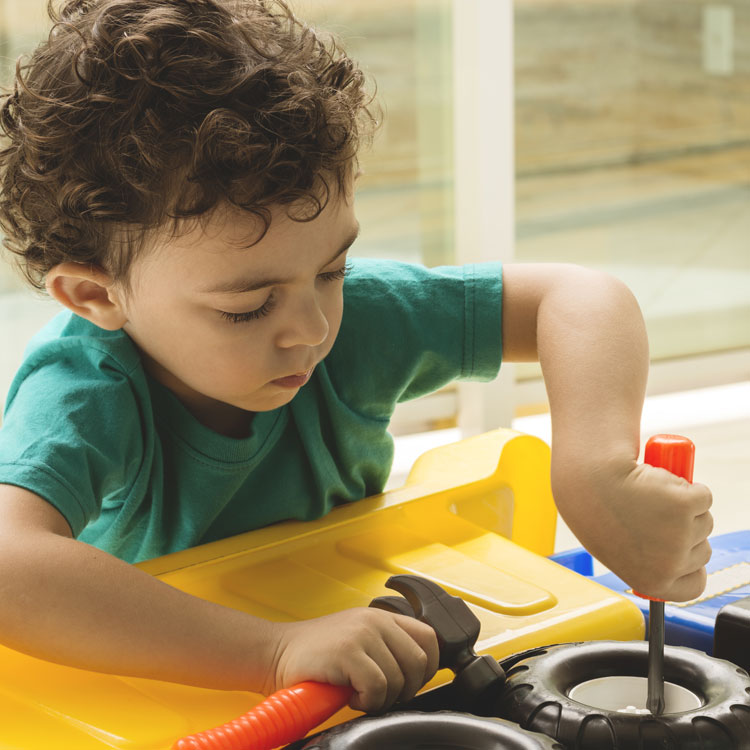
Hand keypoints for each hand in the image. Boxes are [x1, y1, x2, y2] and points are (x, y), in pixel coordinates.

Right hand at [262, 607, 438, 712]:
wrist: (276, 654)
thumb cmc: (317, 656)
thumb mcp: (359, 641)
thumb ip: (387, 647)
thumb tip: (419, 674)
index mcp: (382, 617)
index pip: (429, 638)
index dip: (427, 668)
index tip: (409, 684)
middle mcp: (375, 621)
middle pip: (419, 662)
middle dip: (405, 689)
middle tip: (381, 695)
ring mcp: (362, 634)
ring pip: (399, 679)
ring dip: (382, 699)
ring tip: (359, 693)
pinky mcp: (348, 652)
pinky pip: (377, 688)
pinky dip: (367, 702)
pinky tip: (350, 696)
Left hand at [553, 455, 712, 601]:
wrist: (586, 476)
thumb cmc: (593, 507)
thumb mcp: (617, 547)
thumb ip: (646, 558)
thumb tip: (675, 556)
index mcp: (650, 581)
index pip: (693, 587)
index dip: (692, 566)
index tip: (683, 548)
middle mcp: (669, 566)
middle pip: (703, 551)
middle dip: (685, 529)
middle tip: (650, 512)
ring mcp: (680, 536)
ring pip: (704, 521)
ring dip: (683, 506)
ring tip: (646, 497)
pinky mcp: (686, 505)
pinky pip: (703, 496)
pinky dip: (687, 485)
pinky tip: (656, 482)